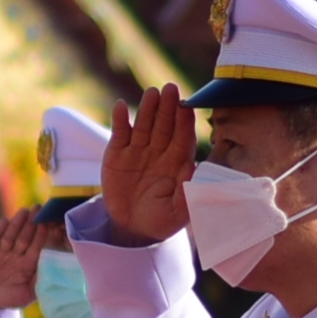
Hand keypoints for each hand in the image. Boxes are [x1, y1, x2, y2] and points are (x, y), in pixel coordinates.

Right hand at [0, 208, 50, 312]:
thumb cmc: (11, 299)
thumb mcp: (29, 293)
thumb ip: (39, 280)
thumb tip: (53, 268)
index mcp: (28, 264)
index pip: (36, 246)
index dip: (41, 234)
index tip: (48, 222)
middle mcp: (16, 255)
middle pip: (25, 237)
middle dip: (31, 223)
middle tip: (38, 208)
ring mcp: (2, 253)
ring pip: (11, 236)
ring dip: (17, 224)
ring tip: (24, 211)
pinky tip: (5, 221)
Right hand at [96, 85, 194, 247]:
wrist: (132, 228)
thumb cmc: (162, 219)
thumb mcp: (178, 212)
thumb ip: (189, 194)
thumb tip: (198, 175)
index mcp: (178, 162)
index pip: (183, 138)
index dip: (184, 123)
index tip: (186, 108)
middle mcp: (160, 151)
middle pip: (165, 125)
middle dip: (168, 108)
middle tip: (171, 89)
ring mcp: (138, 149)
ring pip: (144, 124)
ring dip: (147, 108)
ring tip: (151, 93)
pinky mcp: (117, 152)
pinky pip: (120, 132)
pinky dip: (119, 119)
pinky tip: (120, 106)